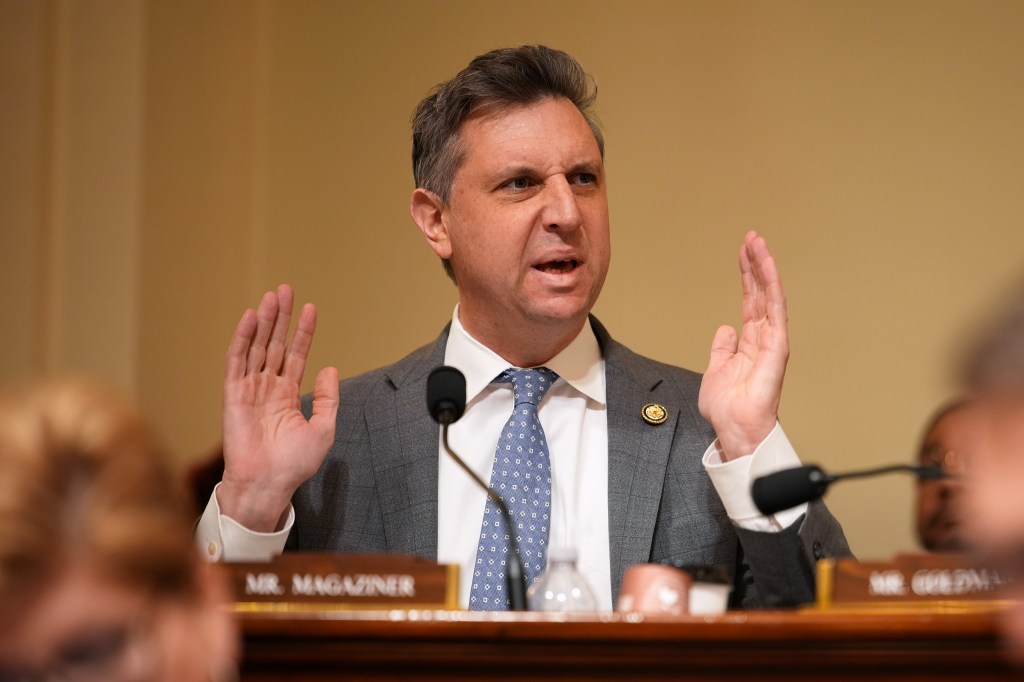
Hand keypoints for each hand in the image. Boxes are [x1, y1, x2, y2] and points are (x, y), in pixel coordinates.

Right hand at [218, 284, 338, 530]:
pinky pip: (237, 361)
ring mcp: (249, 389)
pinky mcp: (233, 394)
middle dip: (281, 317)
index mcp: (287, 396)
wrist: (268, 484)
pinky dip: (243, 339)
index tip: (310, 309)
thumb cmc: (294, 464)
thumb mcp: (323, 429)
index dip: (303, 332)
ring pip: (257, 347)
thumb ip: (328, 398)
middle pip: (275, 344)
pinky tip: (252, 318)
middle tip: (286, 290)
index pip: (295, 355)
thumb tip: (330, 368)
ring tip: (272, 296)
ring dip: (265, 321)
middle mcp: (267, 388)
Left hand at [698, 231, 788, 459]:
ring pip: (770, 295)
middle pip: (760, 293)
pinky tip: (767, 265)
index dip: (746, 277)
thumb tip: (725, 329)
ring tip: (758, 242)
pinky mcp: (777, 346)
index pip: (749, 302)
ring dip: (764, 267)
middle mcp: (764, 337)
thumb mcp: (716, 370)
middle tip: (751, 237)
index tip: (742, 252)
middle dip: (755, 264)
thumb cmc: (728, 407)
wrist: (735, 428)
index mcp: (749, 342)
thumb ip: (722, 348)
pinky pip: (775, 310)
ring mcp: (772, 340)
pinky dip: (771, 285)